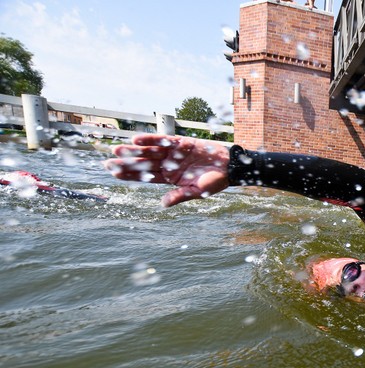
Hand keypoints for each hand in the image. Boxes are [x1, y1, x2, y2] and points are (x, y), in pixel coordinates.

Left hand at [105, 134, 229, 206]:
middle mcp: (168, 164)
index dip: (130, 175)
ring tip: (117, 150)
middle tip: (108, 161)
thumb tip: (163, 204)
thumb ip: (180, 195)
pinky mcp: (180, 142)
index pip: (146, 177)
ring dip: (134, 150)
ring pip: (149, 151)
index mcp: (170, 178)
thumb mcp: (198, 192)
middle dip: (127, 162)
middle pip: (143, 163)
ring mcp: (173, 153)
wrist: (230, 166)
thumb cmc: (215, 181)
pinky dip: (150, 139)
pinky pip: (162, 140)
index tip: (114, 173)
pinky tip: (136, 139)